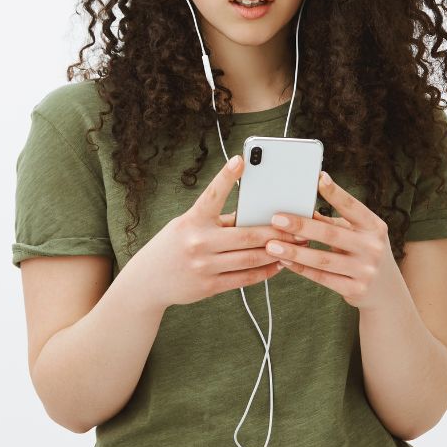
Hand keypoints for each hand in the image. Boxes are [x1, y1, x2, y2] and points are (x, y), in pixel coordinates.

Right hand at [133, 154, 309, 310]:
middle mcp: (197, 242)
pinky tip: (278, 264)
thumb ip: (217, 221)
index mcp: (191, 221)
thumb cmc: (173, 247)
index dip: (226, 176)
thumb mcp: (186, 227)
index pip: (211, 195)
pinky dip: (265, 271)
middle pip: (246, 235)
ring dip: (277, 252)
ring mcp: (203, 266)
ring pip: (250, 258)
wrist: (147, 282)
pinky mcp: (209, 286)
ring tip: (296, 246)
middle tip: (300, 227)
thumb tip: (254, 215)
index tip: (241, 159)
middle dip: (277, 232)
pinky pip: (244, 278)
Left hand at [264, 170, 404, 311]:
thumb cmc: (363, 252)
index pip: (353, 207)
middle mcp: (373, 247)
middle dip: (301, 226)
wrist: (386, 290)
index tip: (318, 178)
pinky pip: (322, 278)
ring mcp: (366, 270)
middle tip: (276, 219)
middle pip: (331, 234)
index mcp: (374, 226)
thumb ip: (333, 222)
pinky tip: (284, 261)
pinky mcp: (356, 289)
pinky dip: (301, 268)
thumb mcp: (357, 234)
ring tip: (272, 245)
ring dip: (294, 251)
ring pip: (323, 259)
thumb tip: (302, 207)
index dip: (335, 193)